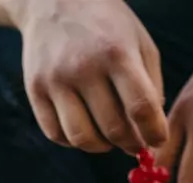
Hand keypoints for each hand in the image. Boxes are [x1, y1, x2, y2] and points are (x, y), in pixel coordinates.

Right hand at [10, 0, 167, 153]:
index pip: (141, 108)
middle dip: (131, 144)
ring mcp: (56, 79)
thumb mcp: (139, 42)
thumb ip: (151, 86)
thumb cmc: (107, 26)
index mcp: (116, 53)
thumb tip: (151, 132)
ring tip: (109, 139)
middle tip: (135, 143)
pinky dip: (74, 141)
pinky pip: (56, 133)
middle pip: (114, 129)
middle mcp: (84, 66)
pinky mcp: (35, 88)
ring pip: (82, 138)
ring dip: (102, 147)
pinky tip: (85, 129)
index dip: (154, 133)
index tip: (158, 140)